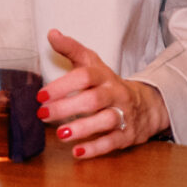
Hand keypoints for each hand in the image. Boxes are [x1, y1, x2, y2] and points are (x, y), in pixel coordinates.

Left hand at [43, 29, 165, 158]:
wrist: (145, 105)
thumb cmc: (108, 84)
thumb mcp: (92, 64)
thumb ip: (72, 50)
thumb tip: (52, 33)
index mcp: (104, 76)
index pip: (85, 76)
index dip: (63, 85)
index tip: (41, 95)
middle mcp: (115, 93)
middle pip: (94, 99)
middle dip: (67, 107)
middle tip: (43, 114)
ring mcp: (123, 114)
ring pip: (106, 120)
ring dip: (83, 128)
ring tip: (61, 134)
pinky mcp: (127, 134)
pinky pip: (112, 142)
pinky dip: (95, 148)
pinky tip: (77, 152)